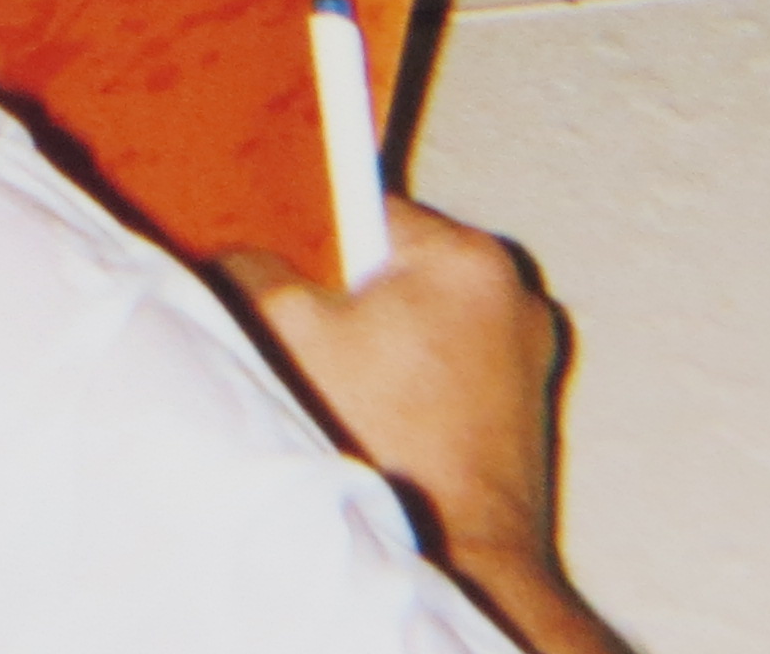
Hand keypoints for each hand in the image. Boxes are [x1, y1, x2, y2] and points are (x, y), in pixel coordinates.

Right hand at [227, 202, 632, 653]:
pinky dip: (410, 380)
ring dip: (377, 342)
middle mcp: (515, 295)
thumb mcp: (284, 331)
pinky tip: (376, 420)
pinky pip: (448, 365)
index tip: (284, 272)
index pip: (365, 206)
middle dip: (345, 296)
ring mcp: (529, 356)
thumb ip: (251, 267)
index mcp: (468, 257)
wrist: (457, 562)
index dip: (310, 236)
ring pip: (421, 318)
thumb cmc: (380, 443)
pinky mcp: (524, 409)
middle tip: (309, 341)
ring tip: (343, 389)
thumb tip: (240, 258)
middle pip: (394, 265)